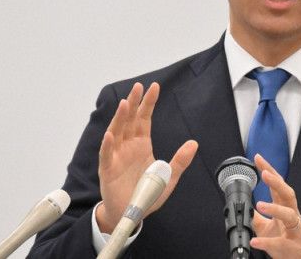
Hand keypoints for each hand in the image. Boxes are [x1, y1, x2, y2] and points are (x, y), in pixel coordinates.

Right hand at [95, 82, 197, 232]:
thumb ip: (180, 161)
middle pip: (130, 120)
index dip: (148, 103)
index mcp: (142, 144)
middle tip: (138, 87)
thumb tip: (194, 143)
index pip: (145, 119)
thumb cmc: (146, 194)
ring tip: (125, 103)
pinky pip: (107, 155)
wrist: (131, 213)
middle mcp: (128, 146)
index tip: (154, 87)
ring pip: (117, 132)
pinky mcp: (108, 170)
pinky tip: (111, 134)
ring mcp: (116, 156)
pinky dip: (108, 145)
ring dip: (120, 118)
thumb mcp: (168, 177)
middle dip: (134, 103)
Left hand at [250, 154, 300, 258]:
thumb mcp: (268, 227)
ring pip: (288, 215)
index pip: (277, 185)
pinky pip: (280, 242)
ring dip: (275, 209)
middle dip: (277, 182)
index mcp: (285, 208)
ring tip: (260, 205)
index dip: (269, 170)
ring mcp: (293, 230)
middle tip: (265, 173)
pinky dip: (267, 242)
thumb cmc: (288, 241)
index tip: (258, 158)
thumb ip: (257, 216)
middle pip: (287, 193)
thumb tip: (244, 207)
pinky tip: (256, 242)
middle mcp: (291, 215)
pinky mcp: (292, 245)